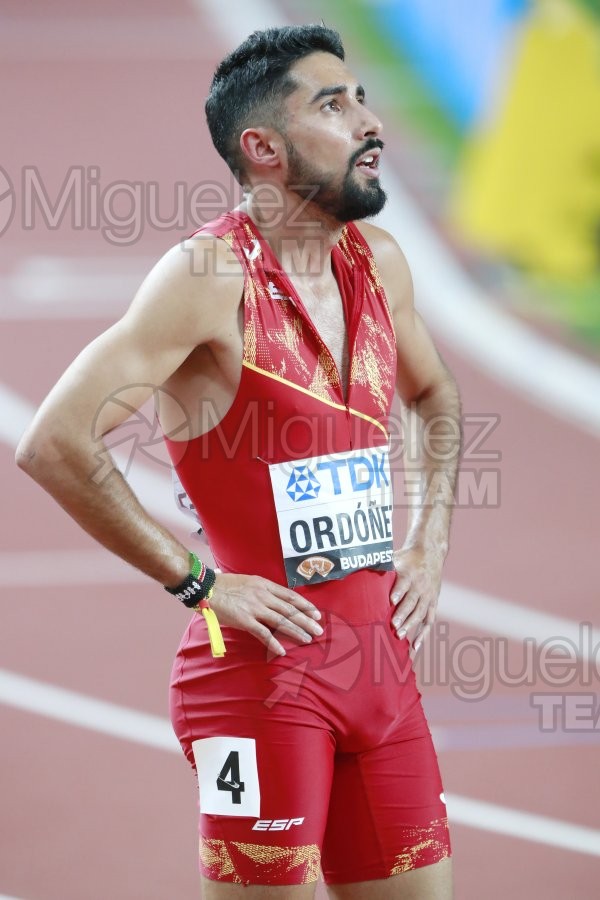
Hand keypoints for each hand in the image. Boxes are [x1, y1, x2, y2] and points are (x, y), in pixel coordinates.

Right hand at [207, 573, 322, 655]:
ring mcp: (255, 608)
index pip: (290, 596)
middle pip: (290, 610)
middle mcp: (263, 596)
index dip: (305, 605)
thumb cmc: (225, 585)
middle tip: (319, 630)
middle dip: (306, 620)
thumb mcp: (248, 581)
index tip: (316, 613)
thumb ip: (261, 590)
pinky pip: (263, 633)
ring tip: (308, 639)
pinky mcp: (245, 620)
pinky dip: (273, 643)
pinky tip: (282, 651)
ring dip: (296, 631)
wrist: (207, 587)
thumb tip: (272, 598)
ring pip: (281, 621)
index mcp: (265, 585)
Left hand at [390, 545, 443, 653]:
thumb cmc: (407, 558)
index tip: (391, 601)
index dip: (398, 592)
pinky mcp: (433, 603)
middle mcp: (420, 585)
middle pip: (412, 601)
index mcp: (409, 574)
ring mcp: (428, 596)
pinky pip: (429, 620)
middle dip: (403, 614)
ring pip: (420, 612)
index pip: (404, 584)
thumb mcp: (395, 557)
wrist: (430, 554)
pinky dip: (423, 634)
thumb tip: (358, 568)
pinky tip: (415, 646)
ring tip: (399, 635)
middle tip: (393, 625)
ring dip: (410, 624)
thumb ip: (380, 565)